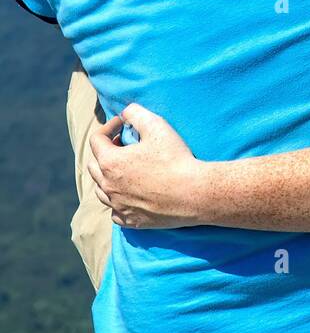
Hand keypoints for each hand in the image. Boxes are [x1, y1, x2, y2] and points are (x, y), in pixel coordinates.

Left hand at [87, 104, 210, 229]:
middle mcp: (108, 186)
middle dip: (106, 152)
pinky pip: (114, 212)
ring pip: (101, 191)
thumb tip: (126, 112)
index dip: (109, 127)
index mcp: (111, 162)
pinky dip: (118, 201)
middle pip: (94, 166)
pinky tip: (130, 194)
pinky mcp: (131, 221)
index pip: (97, 140)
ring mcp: (119, 206)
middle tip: (125, 145)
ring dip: (108, 177)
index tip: (124, 124)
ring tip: (126, 170)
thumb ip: (136, 113)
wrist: (193, 193)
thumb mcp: (157, 126)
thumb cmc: (175, 159)